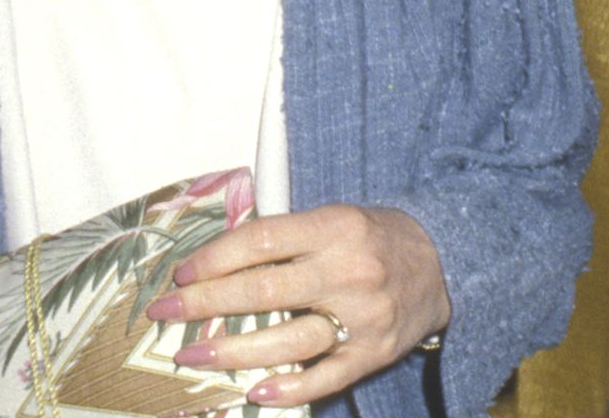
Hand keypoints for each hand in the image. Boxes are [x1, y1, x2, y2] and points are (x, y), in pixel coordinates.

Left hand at [144, 203, 450, 407]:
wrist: (443, 260)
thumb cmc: (372, 235)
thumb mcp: (333, 217)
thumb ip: (285, 236)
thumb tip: (219, 260)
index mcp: (333, 227)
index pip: (260, 241)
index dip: (214, 259)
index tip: (181, 274)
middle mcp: (346, 270)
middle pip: (264, 291)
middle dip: (206, 304)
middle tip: (165, 316)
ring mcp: (361, 316)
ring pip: (287, 340)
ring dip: (233, 351)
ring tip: (193, 355)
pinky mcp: (373, 353)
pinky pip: (324, 377)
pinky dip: (287, 389)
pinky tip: (252, 391)